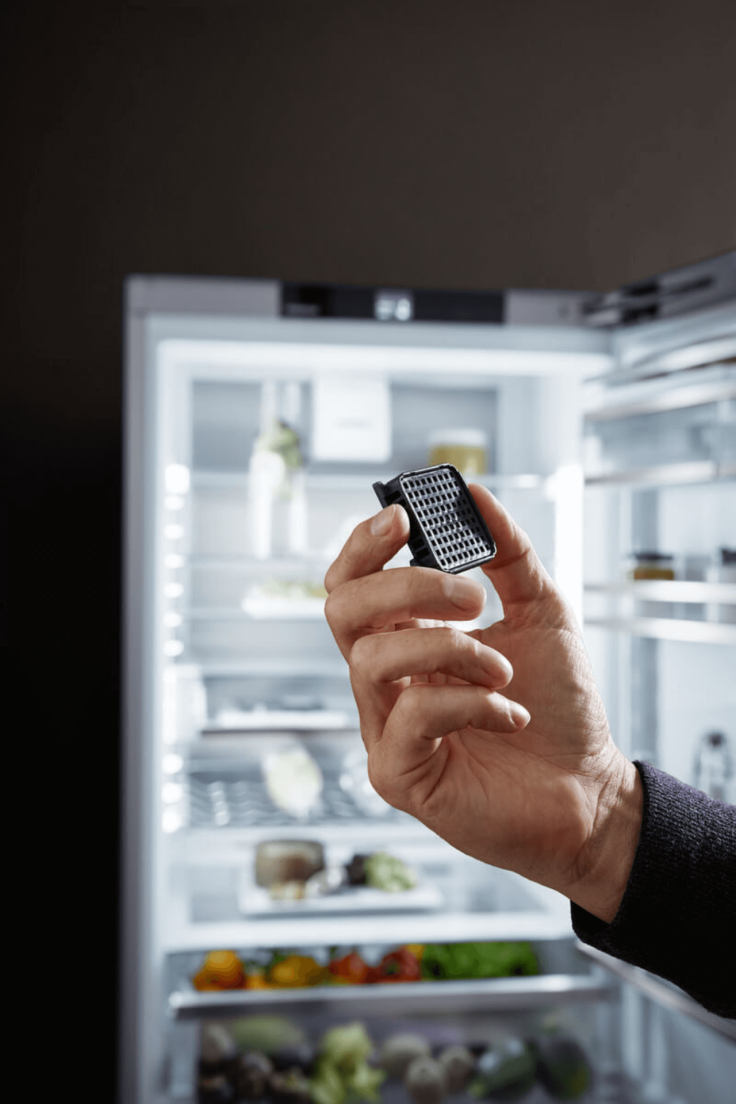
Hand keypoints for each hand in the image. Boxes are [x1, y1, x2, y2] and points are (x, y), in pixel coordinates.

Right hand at [324, 483, 641, 921]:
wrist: (591, 789)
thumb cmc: (560, 707)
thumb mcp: (543, 611)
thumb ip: (508, 554)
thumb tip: (475, 494)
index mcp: (406, 639)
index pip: (351, 584)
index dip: (362, 546)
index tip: (403, 518)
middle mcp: (385, 682)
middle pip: (342, 611)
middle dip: (407, 586)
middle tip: (473, 597)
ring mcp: (384, 729)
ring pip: (373, 659)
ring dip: (450, 648)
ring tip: (504, 669)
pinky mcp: (398, 776)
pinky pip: (410, 717)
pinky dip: (469, 703)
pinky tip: (510, 714)